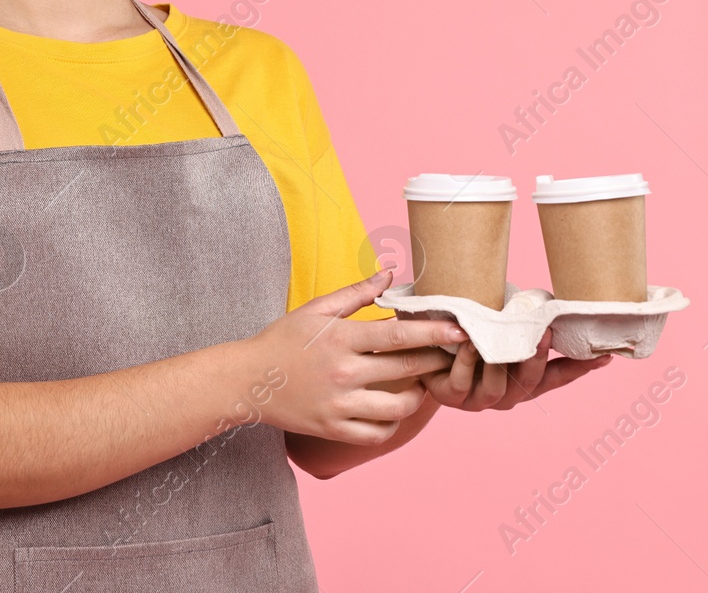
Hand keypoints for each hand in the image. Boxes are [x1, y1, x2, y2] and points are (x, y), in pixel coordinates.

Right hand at [241, 270, 462, 445]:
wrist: (247, 380)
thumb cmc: (283, 340)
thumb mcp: (316, 309)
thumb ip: (357, 293)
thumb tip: (391, 273)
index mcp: (340, 339)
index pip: (398, 336)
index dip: (434, 333)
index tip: (460, 330)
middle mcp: (342, 373)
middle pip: (406, 370)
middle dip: (437, 362)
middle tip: (452, 356)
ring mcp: (338, 405)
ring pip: (397, 408)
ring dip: (418, 397)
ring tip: (421, 385)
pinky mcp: (333, 429)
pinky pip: (377, 434)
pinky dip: (393, 424)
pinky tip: (394, 410)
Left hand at [420, 326, 611, 410]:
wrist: (424, 352)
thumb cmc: (469, 335)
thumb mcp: (499, 329)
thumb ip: (522, 325)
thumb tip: (554, 300)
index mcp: (523, 382)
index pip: (558, 377)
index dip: (580, 368)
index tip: (604, 356)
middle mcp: (507, 396)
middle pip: (530, 380)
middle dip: (538, 356)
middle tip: (544, 331)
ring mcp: (480, 400)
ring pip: (497, 385)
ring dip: (499, 360)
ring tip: (500, 337)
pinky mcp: (451, 397)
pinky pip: (462, 381)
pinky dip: (465, 361)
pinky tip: (468, 343)